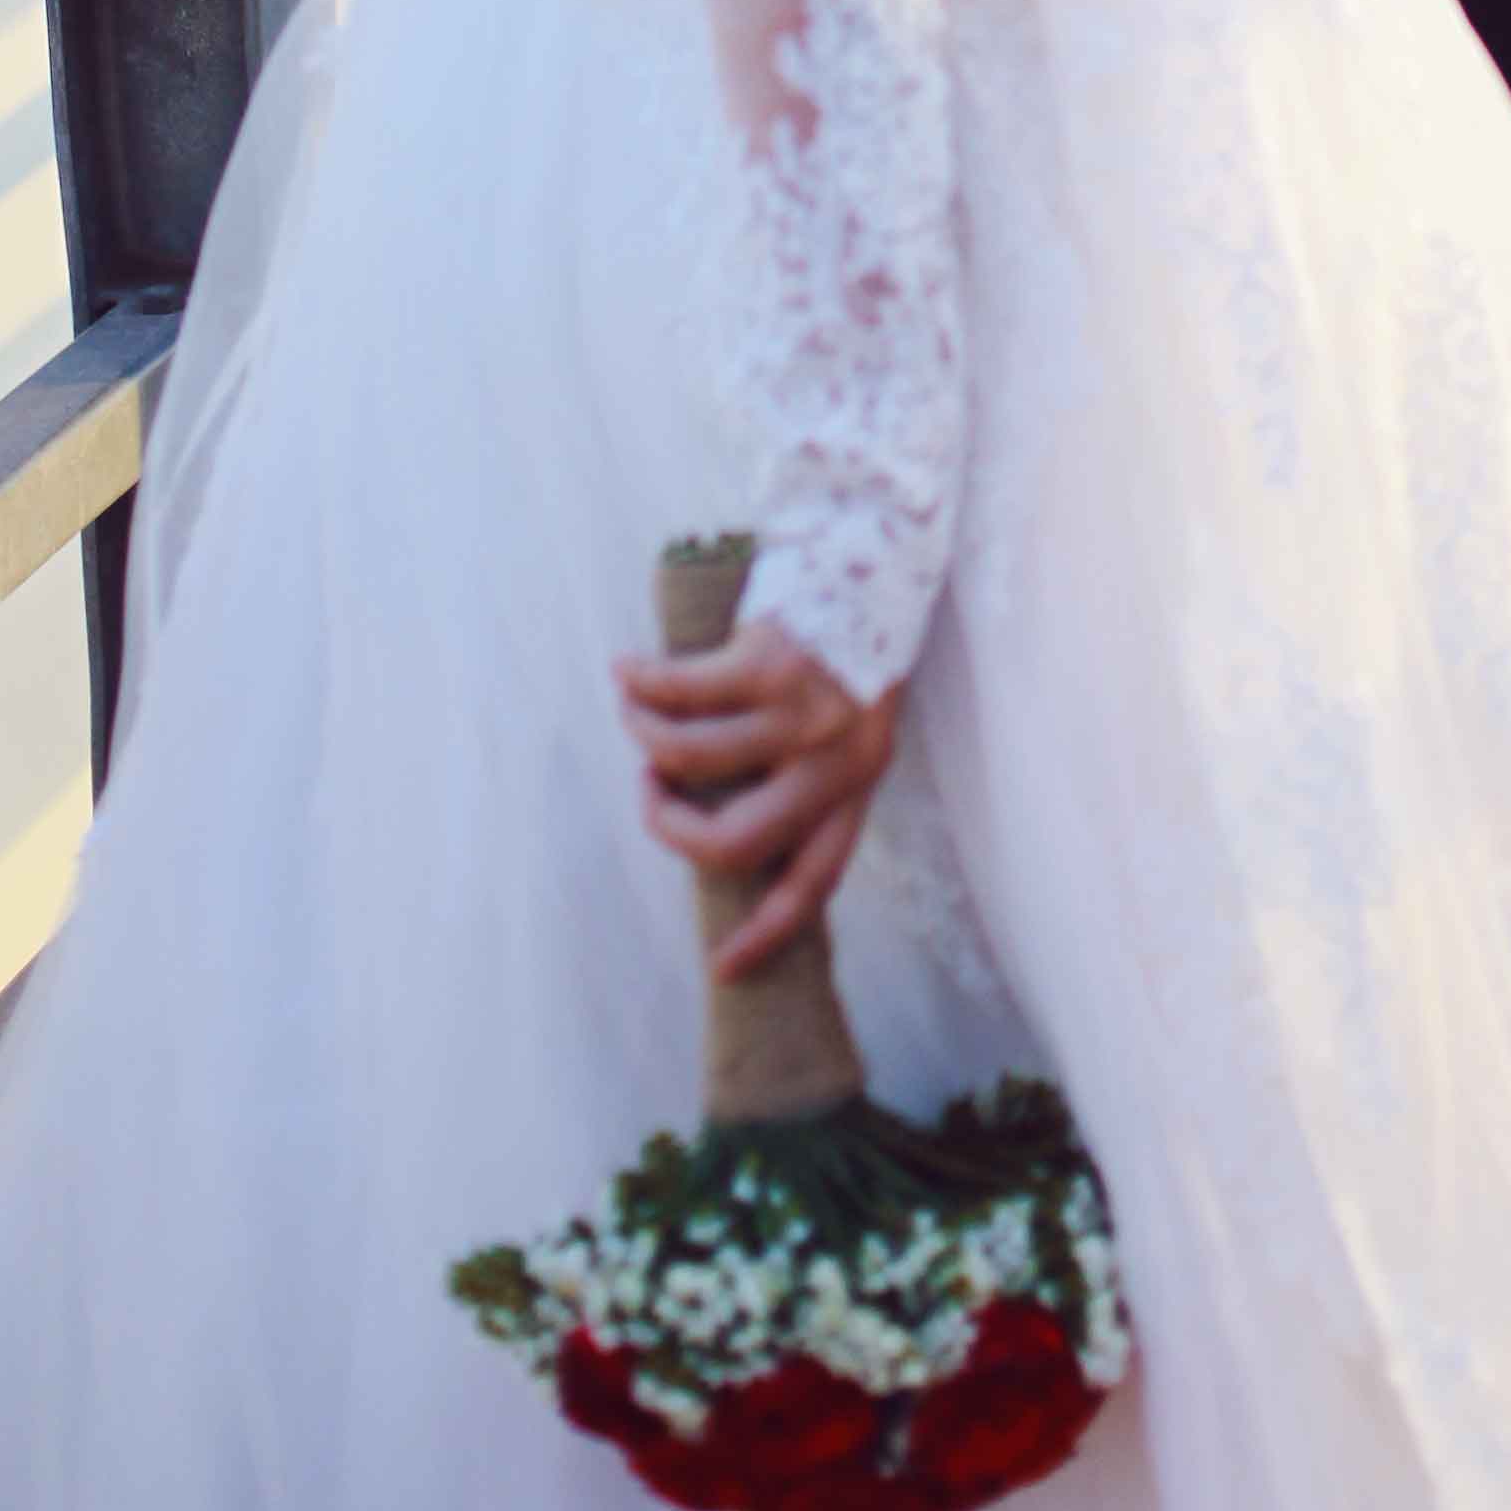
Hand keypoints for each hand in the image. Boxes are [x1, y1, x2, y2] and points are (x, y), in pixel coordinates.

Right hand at [615, 616, 904, 977]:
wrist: (883, 541)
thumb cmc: (854, 633)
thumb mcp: (851, 716)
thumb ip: (808, 770)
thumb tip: (725, 816)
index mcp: (860, 782)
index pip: (814, 882)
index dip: (767, 933)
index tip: (724, 968)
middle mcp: (836, 759)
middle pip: (735, 841)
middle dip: (673, 830)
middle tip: (651, 797)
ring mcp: (802, 713)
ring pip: (691, 758)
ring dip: (645, 739)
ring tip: (634, 715)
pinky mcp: (769, 661)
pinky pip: (679, 692)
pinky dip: (640, 686)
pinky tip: (627, 672)